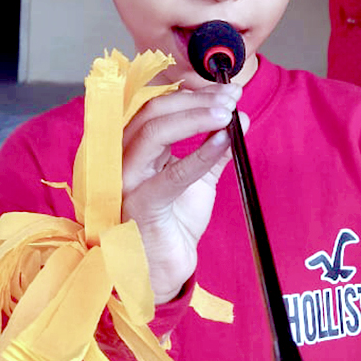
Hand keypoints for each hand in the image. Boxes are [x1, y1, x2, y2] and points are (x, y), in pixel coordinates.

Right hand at [120, 84, 246, 303]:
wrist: (159, 272)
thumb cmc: (171, 224)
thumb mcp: (197, 179)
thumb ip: (213, 148)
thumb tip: (240, 117)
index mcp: (131, 147)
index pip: (157, 106)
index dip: (192, 92)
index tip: (228, 89)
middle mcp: (120, 158)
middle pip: (153, 111)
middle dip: (197, 99)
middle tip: (232, 98)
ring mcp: (125, 180)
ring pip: (154, 132)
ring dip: (196, 117)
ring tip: (228, 113)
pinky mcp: (139, 205)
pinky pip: (172, 174)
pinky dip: (201, 154)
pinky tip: (225, 139)